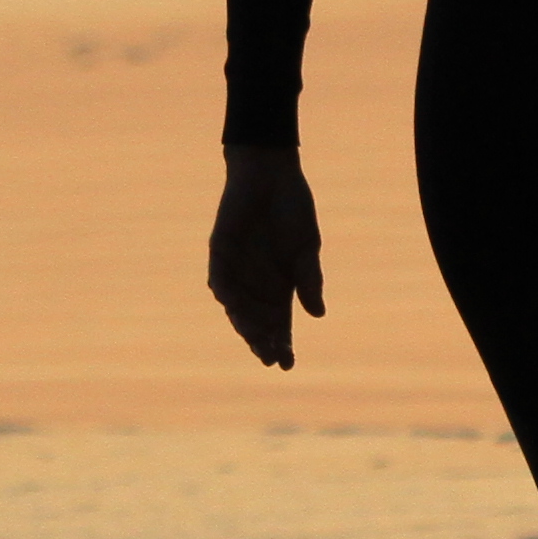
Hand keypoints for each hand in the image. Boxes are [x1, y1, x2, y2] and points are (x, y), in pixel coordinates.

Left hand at [208, 147, 322, 368]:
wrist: (271, 173)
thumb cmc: (291, 208)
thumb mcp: (306, 247)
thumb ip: (309, 279)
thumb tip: (318, 315)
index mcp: (279, 286)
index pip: (279, 324)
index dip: (282, 345)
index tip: (288, 365)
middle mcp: (255, 284)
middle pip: (255, 322)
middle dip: (261, 341)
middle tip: (269, 357)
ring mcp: (235, 269)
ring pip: (236, 307)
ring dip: (245, 322)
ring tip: (256, 338)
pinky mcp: (219, 252)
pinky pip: (219, 279)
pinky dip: (225, 292)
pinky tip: (232, 304)